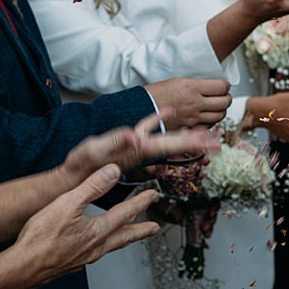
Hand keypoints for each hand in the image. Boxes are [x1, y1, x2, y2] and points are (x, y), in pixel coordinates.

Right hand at [10, 166, 159, 286]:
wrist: (23, 268)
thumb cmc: (41, 239)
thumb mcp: (68, 203)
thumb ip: (92, 187)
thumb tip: (113, 171)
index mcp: (98, 230)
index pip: (126, 212)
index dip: (141, 202)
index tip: (153, 195)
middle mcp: (96, 246)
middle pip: (126, 236)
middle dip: (142, 230)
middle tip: (155, 228)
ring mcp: (85, 257)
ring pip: (112, 246)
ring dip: (124, 239)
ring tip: (129, 237)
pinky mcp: (73, 264)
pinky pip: (96, 254)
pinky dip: (104, 247)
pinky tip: (97, 247)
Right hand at [62, 112, 219, 180]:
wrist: (72, 177)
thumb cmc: (81, 167)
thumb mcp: (95, 151)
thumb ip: (115, 142)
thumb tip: (134, 135)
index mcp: (138, 151)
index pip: (171, 145)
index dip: (191, 143)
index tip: (211, 143)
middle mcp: (141, 151)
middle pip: (174, 144)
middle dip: (196, 141)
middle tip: (216, 139)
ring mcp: (135, 148)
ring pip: (165, 138)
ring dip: (183, 132)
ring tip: (201, 127)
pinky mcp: (126, 145)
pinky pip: (147, 129)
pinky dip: (158, 119)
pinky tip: (167, 111)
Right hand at [146, 77, 231, 127]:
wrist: (140, 109)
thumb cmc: (155, 94)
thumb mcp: (177, 82)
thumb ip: (196, 85)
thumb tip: (211, 87)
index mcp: (192, 87)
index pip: (221, 87)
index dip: (225, 86)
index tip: (224, 86)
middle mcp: (195, 103)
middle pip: (224, 102)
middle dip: (226, 98)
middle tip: (223, 96)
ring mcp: (193, 117)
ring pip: (219, 115)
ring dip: (220, 111)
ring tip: (216, 107)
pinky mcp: (189, 128)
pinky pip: (209, 126)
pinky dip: (211, 122)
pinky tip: (207, 117)